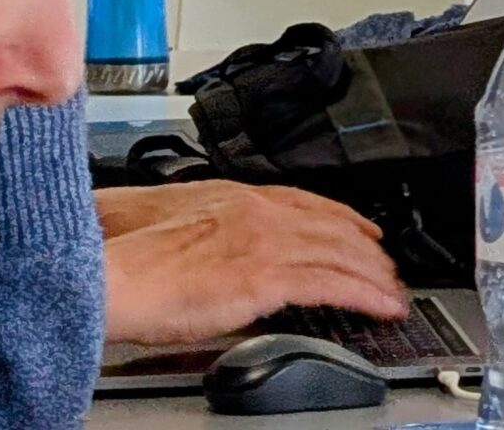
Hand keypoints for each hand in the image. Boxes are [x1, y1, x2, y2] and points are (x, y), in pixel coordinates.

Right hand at [99, 181, 408, 344]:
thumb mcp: (179, 224)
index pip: (309, 202)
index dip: (345, 217)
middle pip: (335, 228)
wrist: (110, 273)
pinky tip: (379, 305)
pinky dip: (364, 295)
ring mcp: (267, 242)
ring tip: (393, 293)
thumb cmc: (126, 256)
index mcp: (239, 197)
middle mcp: (260, 213)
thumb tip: (227, 254)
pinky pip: (333, 284)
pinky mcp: (267, 276)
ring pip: (342, 254)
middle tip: (389, 268)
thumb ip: (215, 234)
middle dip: (368, 251)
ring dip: (374, 276)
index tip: (364, 229)